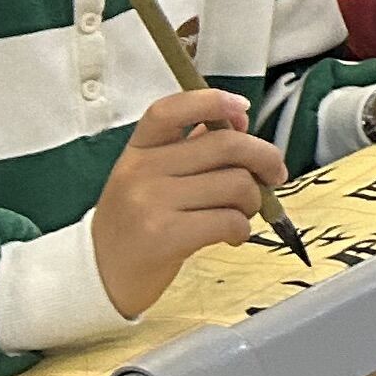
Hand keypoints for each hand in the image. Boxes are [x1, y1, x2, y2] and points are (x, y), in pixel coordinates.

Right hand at [88, 90, 278, 317]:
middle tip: (274, 176)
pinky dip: (241, 230)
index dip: (211, 101)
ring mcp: (149, 202)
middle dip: (266, 159)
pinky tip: (230, 236)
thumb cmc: (139, 222)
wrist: (101, 275)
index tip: (242, 109)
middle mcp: (141, 170)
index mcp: (138, 150)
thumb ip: (192, 147)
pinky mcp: (164, 236)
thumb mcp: (153, 177)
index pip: (170, 110)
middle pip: (226, 145)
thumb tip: (238, 120)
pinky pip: (229, 220)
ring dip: (253, 202)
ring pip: (237, 184)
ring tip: (239, 215)